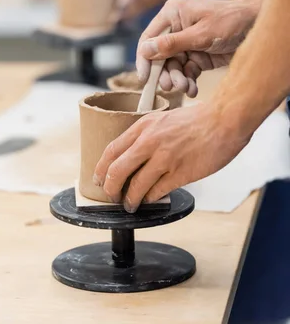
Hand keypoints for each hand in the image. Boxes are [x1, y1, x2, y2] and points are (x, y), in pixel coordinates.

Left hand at [94, 102, 251, 212]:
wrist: (224, 120)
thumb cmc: (198, 119)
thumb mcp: (164, 118)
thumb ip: (148, 134)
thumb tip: (134, 154)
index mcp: (144, 126)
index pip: (112, 150)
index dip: (101, 168)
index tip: (99, 178)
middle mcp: (150, 142)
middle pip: (117, 171)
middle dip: (110, 188)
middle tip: (111, 195)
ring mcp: (164, 159)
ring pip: (136, 186)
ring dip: (130, 199)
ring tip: (130, 205)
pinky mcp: (180, 173)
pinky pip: (157, 192)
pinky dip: (150, 198)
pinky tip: (150, 199)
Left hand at [116, 0, 206, 18]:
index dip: (121, 2)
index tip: (113, 9)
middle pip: (136, 4)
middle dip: (125, 13)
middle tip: (113, 19)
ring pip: (143, 7)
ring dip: (132, 13)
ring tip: (121, 19)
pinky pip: (151, 4)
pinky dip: (142, 9)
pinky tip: (135, 11)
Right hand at [136, 0, 258, 95]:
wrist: (258, 25)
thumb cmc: (230, 21)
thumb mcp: (201, 34)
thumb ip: (172, 44)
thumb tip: (145, 50)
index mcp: (172, 15)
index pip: (149, 39)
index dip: (144, 59)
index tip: (145, 79)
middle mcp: (176, 28)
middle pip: (160, 56)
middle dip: (164, 73)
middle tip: (170, 87)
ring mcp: (187, 43)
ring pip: (173, 66)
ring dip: (177, 79)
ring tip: (185, 88)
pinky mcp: (198, 55)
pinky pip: (187, 71)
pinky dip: (188, 81)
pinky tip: (192, 89)